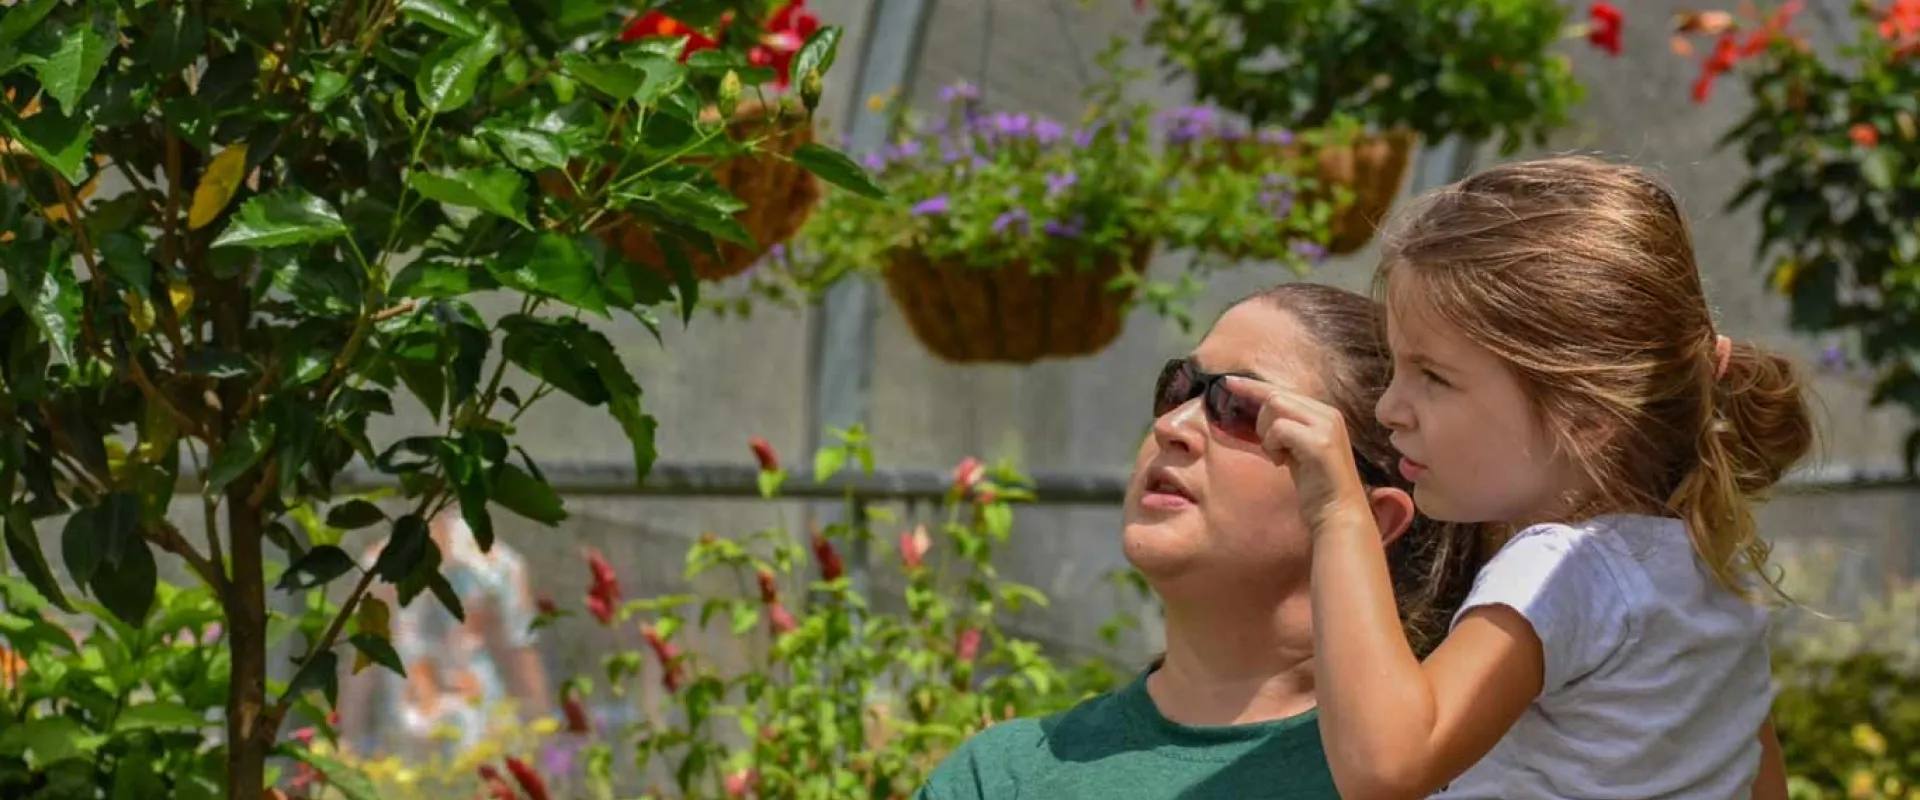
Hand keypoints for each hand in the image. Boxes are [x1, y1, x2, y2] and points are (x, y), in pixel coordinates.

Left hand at [1221, 376, 1371, 533]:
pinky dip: (1273, 445)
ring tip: (1280, 456)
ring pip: (1275, 407)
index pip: (1282, 391)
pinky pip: (1279, 429)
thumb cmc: (1316, 485)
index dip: (1254, 386)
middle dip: (1262, 421)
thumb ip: (1286, 427)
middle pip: (1275, 396)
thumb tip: (1259, 412)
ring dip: (1267, 434)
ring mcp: (1326, 426)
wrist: (1339, 513)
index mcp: (1325, 413)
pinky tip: (1283, 462)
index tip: (1229, 382)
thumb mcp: (1299, 449)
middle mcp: (1328, 414)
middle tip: (1272, 449)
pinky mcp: (1319, 443)